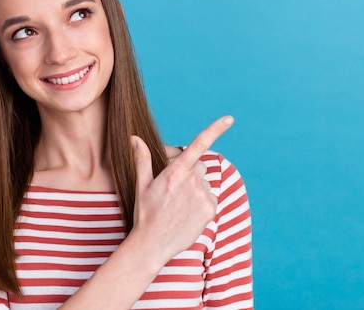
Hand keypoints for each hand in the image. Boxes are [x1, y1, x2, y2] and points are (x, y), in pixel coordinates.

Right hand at [130, 116, 233, 263]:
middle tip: (175, 191)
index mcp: (175, 172)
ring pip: (205, 183)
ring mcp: (203, 196)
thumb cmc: (145, 213)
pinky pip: (211, 198)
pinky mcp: (210, 210)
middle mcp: (191, 182)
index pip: (198, 145)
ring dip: (197, 189)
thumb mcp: (142, 184)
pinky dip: (203, 202)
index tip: (228, 119)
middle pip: (199, 166)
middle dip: (191, 173)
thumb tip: (135, 138)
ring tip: (179, 206)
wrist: (152, 244)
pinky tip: (188, 214)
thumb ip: (142, 159)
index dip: (214, 130)